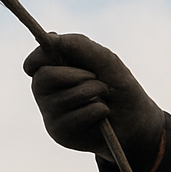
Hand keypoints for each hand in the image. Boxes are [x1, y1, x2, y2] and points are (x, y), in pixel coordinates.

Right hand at [23, 33, 164, 165]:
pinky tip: (102, 117)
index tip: (57, 54)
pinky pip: (79, 115)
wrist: (136, 120)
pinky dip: (99, 110)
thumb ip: (78, 45)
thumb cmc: (117, 85)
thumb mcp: (102, 59)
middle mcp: (46, 95)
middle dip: (77, 75)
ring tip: (104, 97)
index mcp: (52, 72)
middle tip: (96, 79)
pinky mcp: (61, 134)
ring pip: (66, 97)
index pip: (34, 62)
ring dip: (94, 92)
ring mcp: (51, 116)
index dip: (42, 56)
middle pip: (45, 77)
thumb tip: (49, 37)